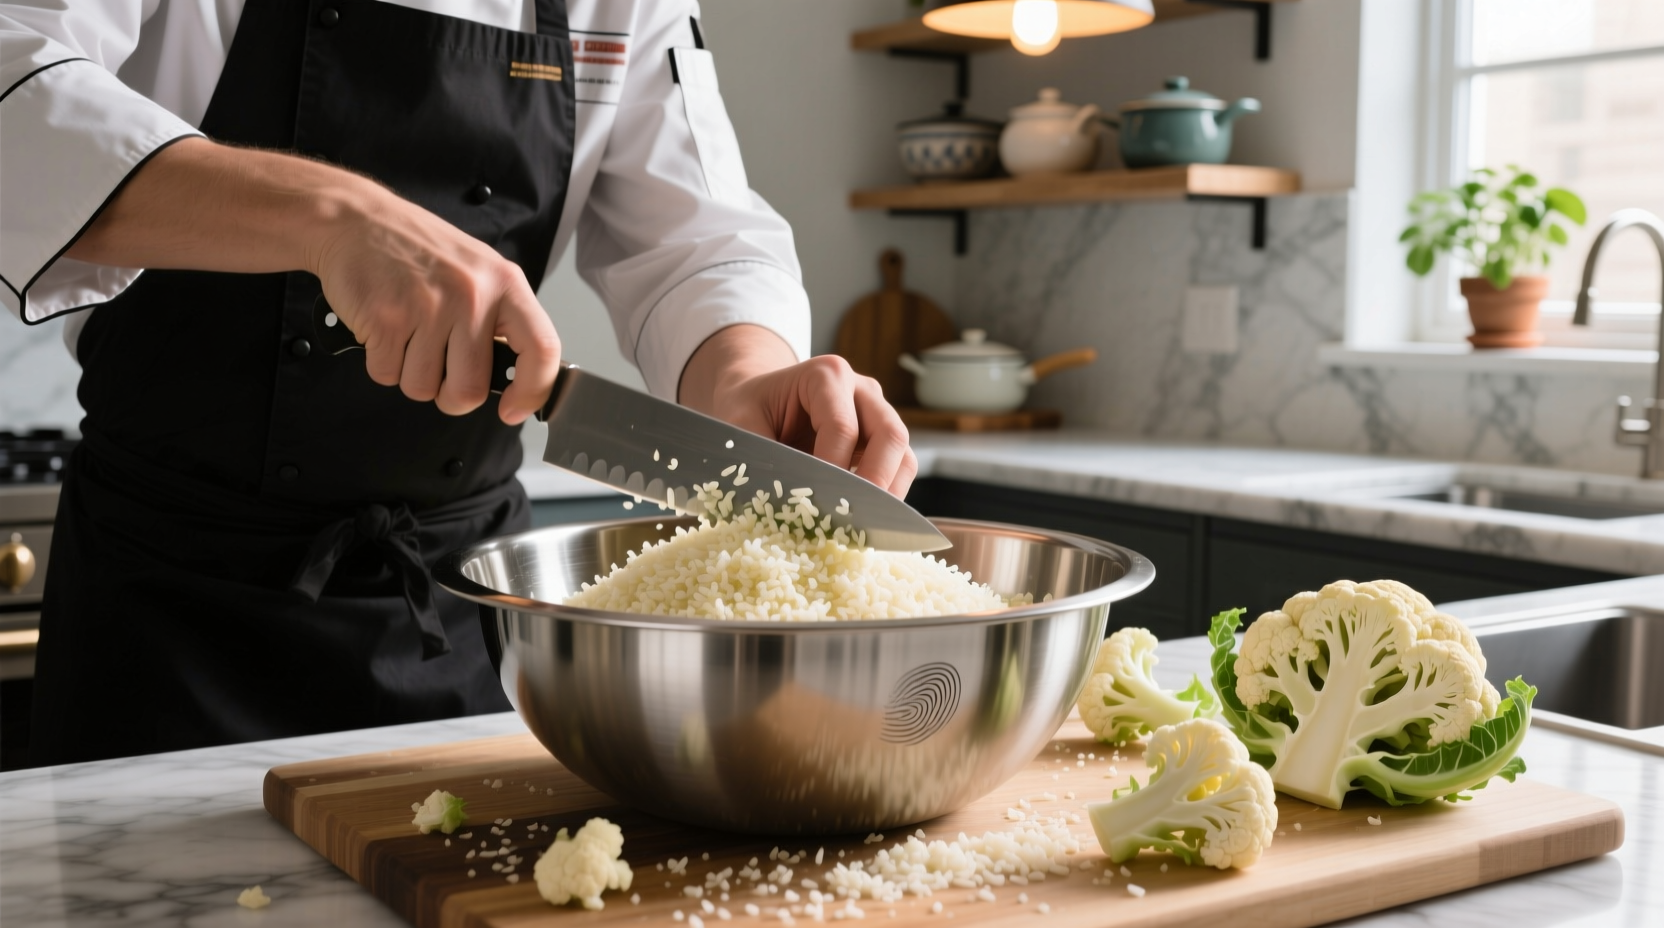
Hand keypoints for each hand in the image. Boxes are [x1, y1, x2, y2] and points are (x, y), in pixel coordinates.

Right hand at [308, 190, 560, 424]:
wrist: (355, 220)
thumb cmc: (419, 249)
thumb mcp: (478, 271)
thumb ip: (499, 319)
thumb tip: (516, 377)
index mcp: (505, 284)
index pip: (542, 348)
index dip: (533, 391)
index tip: (514, 409)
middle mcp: (472, 296)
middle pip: (470, 390)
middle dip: (451, 396)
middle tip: (440, 371)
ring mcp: (428, 307)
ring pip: (423, 388)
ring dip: (411, 374)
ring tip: (408, 334)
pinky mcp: (386, 319)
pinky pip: (387, 375)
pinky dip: (382, 363)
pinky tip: (385, 329)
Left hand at [679, 326, 917, 496]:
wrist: (760, 396)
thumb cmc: (751, 406)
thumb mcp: (740, 423)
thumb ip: (758, 456)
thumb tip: (776, 503)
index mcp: (826, 374)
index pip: (843, 426)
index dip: (834, 469)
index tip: (819, 504)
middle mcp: (861, 389)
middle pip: (890, 434)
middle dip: (876, 481)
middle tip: (855, 519)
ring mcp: (877, 413)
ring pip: (903, 453)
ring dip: (889, 492)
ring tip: (864, 524)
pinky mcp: (881, 438)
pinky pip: (900, 467)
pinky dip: (888, 493)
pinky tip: (863, 515)